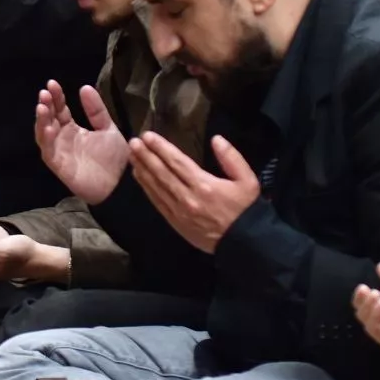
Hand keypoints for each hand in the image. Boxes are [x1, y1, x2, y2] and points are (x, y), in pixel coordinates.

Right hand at [34, 81, 128, 204]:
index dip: (56, 97)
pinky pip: (48, 151)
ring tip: (42, 106)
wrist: (121, 185)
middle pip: (49, 119)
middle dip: (45, 105)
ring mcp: (59, 152)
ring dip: (41, 120)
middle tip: (44, 92)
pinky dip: (46, 139)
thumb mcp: (108, 129)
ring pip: (43, 134)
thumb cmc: (115, 159)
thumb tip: (84, 87)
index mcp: (73, 130)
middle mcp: (62, 139)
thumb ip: (96, 110)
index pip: (60, 110)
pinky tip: (49, 128)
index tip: (52, 83)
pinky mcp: (58, 165)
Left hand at [129, 133, 260, 253]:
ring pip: (156, 187)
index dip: (161, 148)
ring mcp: (179, 212)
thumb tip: (216, 139)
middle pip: (161, 173)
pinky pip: (157, 202)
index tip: (148, 136)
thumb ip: (232, 158)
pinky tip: (139, 177)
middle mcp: (187, 198)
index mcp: (204, 185)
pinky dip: (146, 188)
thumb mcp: (248, 181)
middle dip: (146, 156)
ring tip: (132, 155)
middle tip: (133, 142)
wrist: (245, 244)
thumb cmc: (246, 210)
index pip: (177, 162)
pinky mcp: (176, 222)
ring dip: (142, 170)